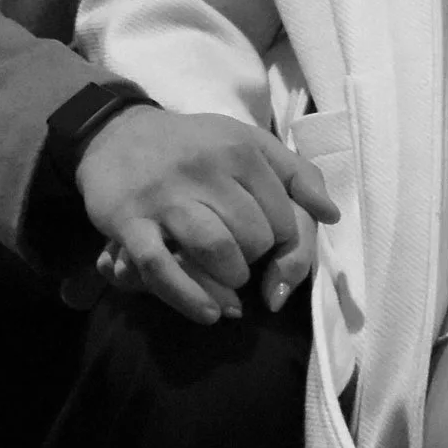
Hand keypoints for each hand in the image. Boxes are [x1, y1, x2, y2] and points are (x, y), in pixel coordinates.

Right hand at [77, 108, 338, 324]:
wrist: (116, 134)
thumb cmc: (195, 147)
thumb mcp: (249, 144)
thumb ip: (297, 175)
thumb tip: (332, 215)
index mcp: (241, 150)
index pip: (286, 216)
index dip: (286, 242)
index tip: (269, 242)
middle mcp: (205, 169)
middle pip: (255, 237)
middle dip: (257, 259)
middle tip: (243, 258)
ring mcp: (165, 197)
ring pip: (216, 251)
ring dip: (232, 279)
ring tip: (231, 284)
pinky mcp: (129, 222)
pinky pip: (162, 269)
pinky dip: (190, 299)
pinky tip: (210, 313)